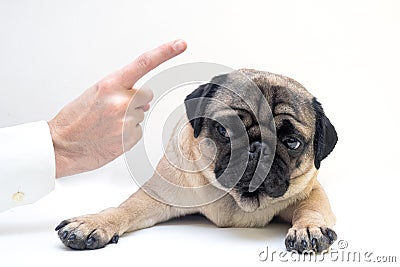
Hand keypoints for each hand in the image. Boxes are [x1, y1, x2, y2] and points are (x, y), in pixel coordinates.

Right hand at [48, 39, 186, 177]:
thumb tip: (143, 102)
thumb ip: (121, 91)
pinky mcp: (130, 138)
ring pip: (141, 114)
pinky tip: (111, 135)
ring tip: (107, 124)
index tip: (180, 45)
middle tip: (114, 109)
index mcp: (111, 84)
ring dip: (129, 118)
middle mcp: (121, 101)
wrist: (63, 146)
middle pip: (147, 94)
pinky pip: (138, 130)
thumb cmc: (75, 119)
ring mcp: (127, 120)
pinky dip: (128, 133)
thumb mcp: (95, 94)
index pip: (144, 63)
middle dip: (136, 100)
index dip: (165, 52)